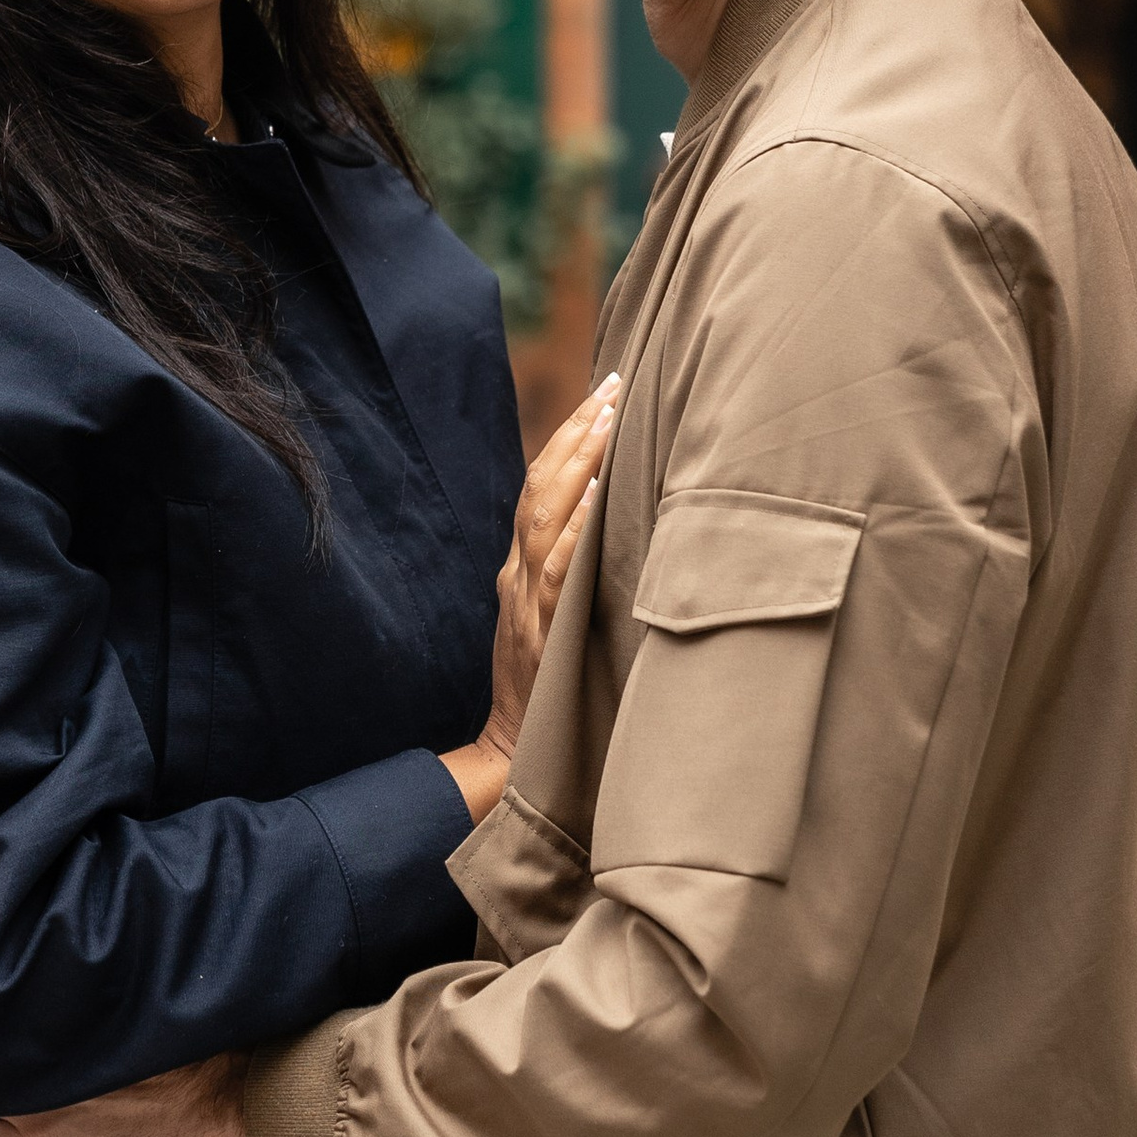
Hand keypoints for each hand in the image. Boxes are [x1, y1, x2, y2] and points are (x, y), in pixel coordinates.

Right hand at [440, 374, 617, 827]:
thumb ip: (573, 573)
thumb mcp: (552, 619)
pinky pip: (558, 568)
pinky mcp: (540, 630)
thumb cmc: (547, 687)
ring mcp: (524, 599)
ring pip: (544, 513)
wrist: (516, 752)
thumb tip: (619, 525)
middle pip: (539, 484)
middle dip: (575, 429)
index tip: (603, 390)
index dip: (567, 435)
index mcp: (520, 567)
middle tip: (613, 384)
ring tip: (609, 416)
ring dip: (577, 461)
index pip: (539, 484)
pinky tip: (601, 492)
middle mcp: (517, 573)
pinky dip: (578, 526)